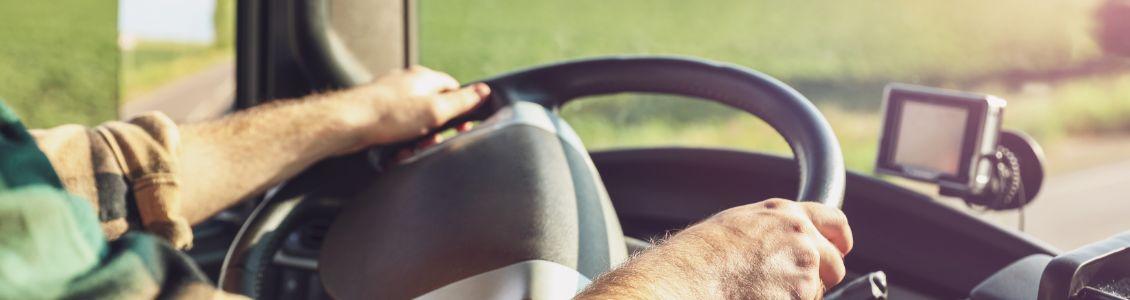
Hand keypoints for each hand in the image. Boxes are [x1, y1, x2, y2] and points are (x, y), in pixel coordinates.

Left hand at [339, 66, 489, 152]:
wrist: (347, 124)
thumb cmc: (389, 115)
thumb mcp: (434, 110)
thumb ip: (461, 102)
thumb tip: (483, 91)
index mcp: (424, 78)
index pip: (453, 88)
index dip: (460, 108)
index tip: (461, 126)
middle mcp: (407, 84)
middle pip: (434, 108)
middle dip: (437, 130)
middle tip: (433, 142)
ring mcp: (391, 98)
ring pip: (416, 123)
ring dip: (418, 140)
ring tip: (411, 150)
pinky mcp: (377, 114)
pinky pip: (398, 130)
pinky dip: (401, 143)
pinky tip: (397, 152)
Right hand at [578, 199, 852, 298]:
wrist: (685, 281)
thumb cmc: (697, 257)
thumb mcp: (736, 226)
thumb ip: (771, 230)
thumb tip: (780, 244)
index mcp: (783, 214)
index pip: (834, 223)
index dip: (837, 241)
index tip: (838, 250)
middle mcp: (800, 236)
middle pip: (833, 264)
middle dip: (818, 278)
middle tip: (784, 287)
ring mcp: (804, 268)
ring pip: (818, 291)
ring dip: (797, 296)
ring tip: (759, 294)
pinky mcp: (802, 296)